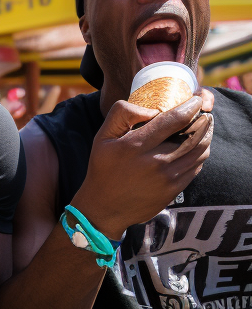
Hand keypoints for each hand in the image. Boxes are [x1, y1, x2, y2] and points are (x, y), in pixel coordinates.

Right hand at [72, 92, 213, 239]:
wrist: (104, 207)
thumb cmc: (103, 168)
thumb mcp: (102, 137)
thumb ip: (121, 114)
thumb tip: (150, 108)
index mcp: (135, 145)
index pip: (174, 120)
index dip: (190, 107)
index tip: (195, 101)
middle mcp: (154, 161)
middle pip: (194, 135)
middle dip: (203, 121)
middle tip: (203, 113)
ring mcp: (167, 178)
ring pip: (200, 151)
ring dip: (206, 137)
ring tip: (203, 129)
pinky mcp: (174, 190)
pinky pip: (196, 167)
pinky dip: (200, 154)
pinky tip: (195, 148)